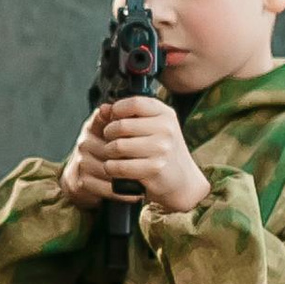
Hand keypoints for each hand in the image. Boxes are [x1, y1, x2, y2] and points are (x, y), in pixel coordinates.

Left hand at [60, 98, 208, 216]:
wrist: (182, 180)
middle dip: (108, 133)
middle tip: (110, 140)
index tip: (112, 118)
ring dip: (108, 152)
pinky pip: (119, 166)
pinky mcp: (154, 169)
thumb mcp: (152, 127)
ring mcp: (162, 149)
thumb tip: (103, 109)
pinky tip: (113, 167)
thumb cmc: (161, 150)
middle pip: (121, 125)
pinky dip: (111, 167)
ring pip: (118, 146)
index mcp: (165, 114)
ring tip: (112, 154)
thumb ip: (128, 115)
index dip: (117, 109)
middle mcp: (166, 130)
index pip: (135, 103)